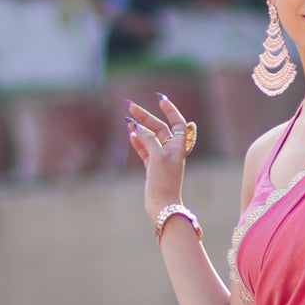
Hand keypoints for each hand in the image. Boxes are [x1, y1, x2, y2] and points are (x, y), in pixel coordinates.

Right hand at [127, 95, 190, 220]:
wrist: (163, 206)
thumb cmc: (164, 183)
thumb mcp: (157, 158)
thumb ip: (148, 140)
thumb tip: (137, 127)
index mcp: (178, 147)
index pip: (177, 123)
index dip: (170, 110)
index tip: (160, 99)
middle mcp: (171, 150)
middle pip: (159, 128)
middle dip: (145, 116)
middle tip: (130, 106)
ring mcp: (161, 158)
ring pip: (150, 138)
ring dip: (139, 128)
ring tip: (127, 119)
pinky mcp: (152, 167)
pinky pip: (144, 149)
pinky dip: (137, 141)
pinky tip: (130, 134)